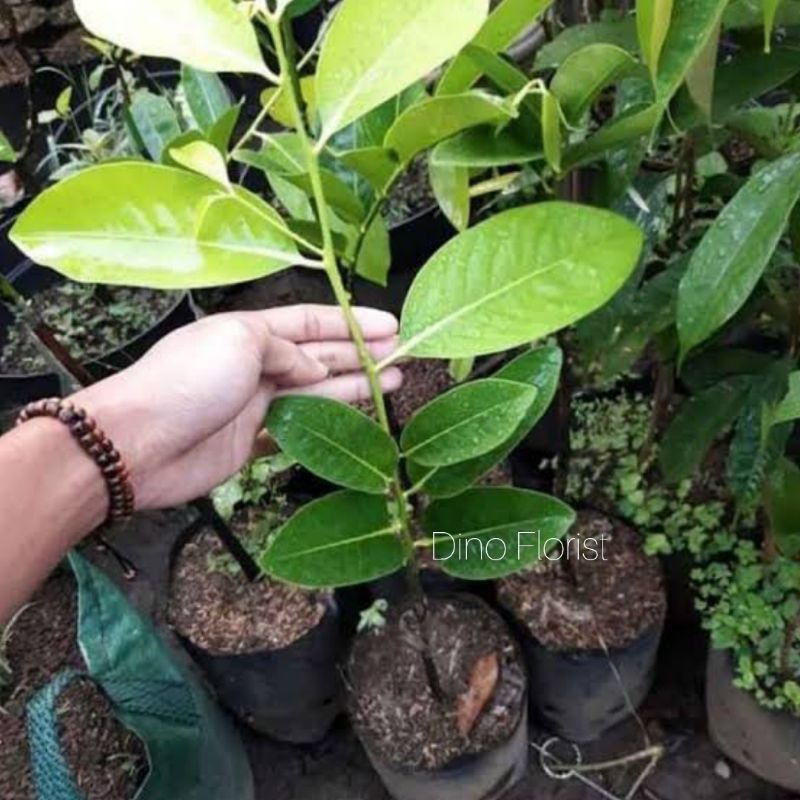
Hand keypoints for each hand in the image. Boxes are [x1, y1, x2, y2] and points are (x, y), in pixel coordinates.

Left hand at [72, 305, 401, 509]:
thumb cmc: (186, 381)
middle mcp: (255, 365)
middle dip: (361, 355)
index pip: (310, 322)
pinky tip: (355, 420)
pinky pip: (300, 428)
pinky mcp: (252, 441)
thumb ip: (287, 351)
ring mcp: (254, 404)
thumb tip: (315, 370)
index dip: (352, 323)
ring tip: (395, 382)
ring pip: (316, 393)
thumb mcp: (241, 342)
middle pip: (319, 357)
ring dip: (355, 387)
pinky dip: (327, 423)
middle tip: (403, 357)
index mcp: (249, 331)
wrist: (137, 444)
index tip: (391, 325)